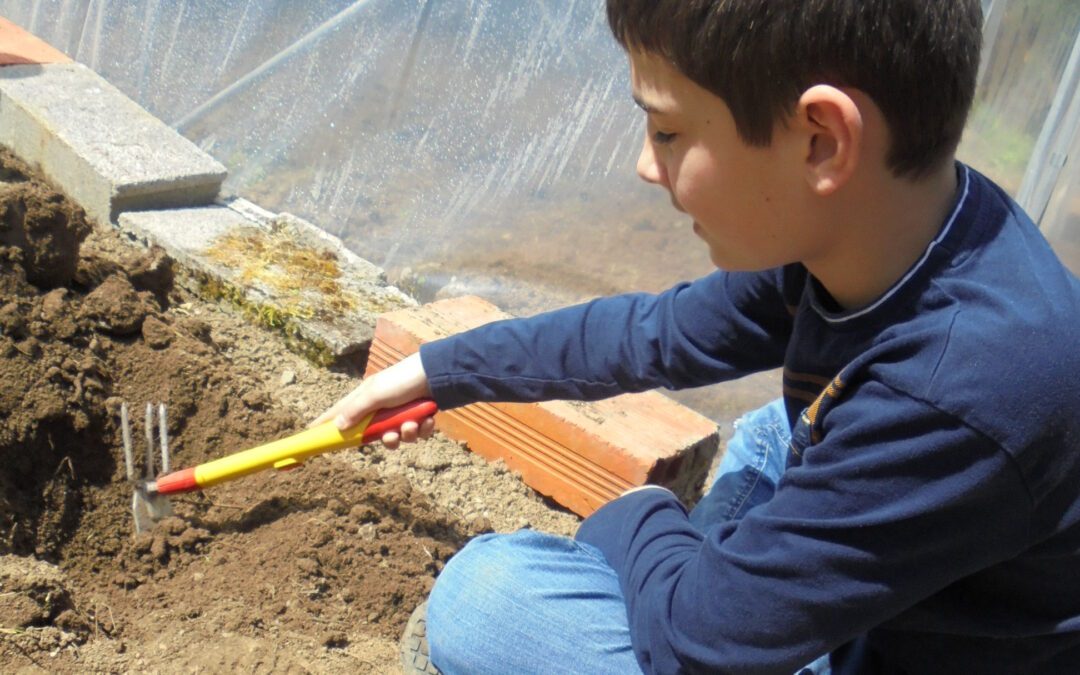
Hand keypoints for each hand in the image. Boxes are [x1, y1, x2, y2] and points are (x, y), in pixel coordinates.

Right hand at [312, 353, 434, 448]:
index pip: (339, 413)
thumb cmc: (402, 380)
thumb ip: (356, 410)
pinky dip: (422, 429)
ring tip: (413, 424)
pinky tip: (427, 420)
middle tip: (390, 434)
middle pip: (372, 435)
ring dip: (406, 434)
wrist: (437, 375)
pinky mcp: (417, 417)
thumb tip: (338, 427)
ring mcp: (399, 413)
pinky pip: (415, 434)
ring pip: (396, 437)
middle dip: (385, 438)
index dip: (326, 423)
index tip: (310, 433)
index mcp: (365, 398)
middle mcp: (380, 407)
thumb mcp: (375, 394)